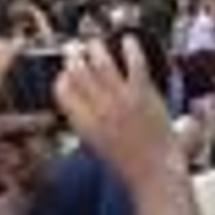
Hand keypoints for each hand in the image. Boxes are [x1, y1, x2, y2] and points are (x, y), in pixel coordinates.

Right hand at [55, 38, 181, 194]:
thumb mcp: (96, 146)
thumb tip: (81, 108)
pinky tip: (128, 39)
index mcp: (83, 123)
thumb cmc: (127, 167)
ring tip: (93, 43)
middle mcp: (98, 108)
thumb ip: (88, 124)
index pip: (63, 91)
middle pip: (79, 73)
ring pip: (103, 64)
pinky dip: (131, 49)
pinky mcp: (143, 94)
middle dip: (74, 58)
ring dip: (96, 50)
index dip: (62, 78)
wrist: (153, 176)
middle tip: (73, 49)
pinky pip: (135, 64)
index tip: (63, 73)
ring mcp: (121, 99)